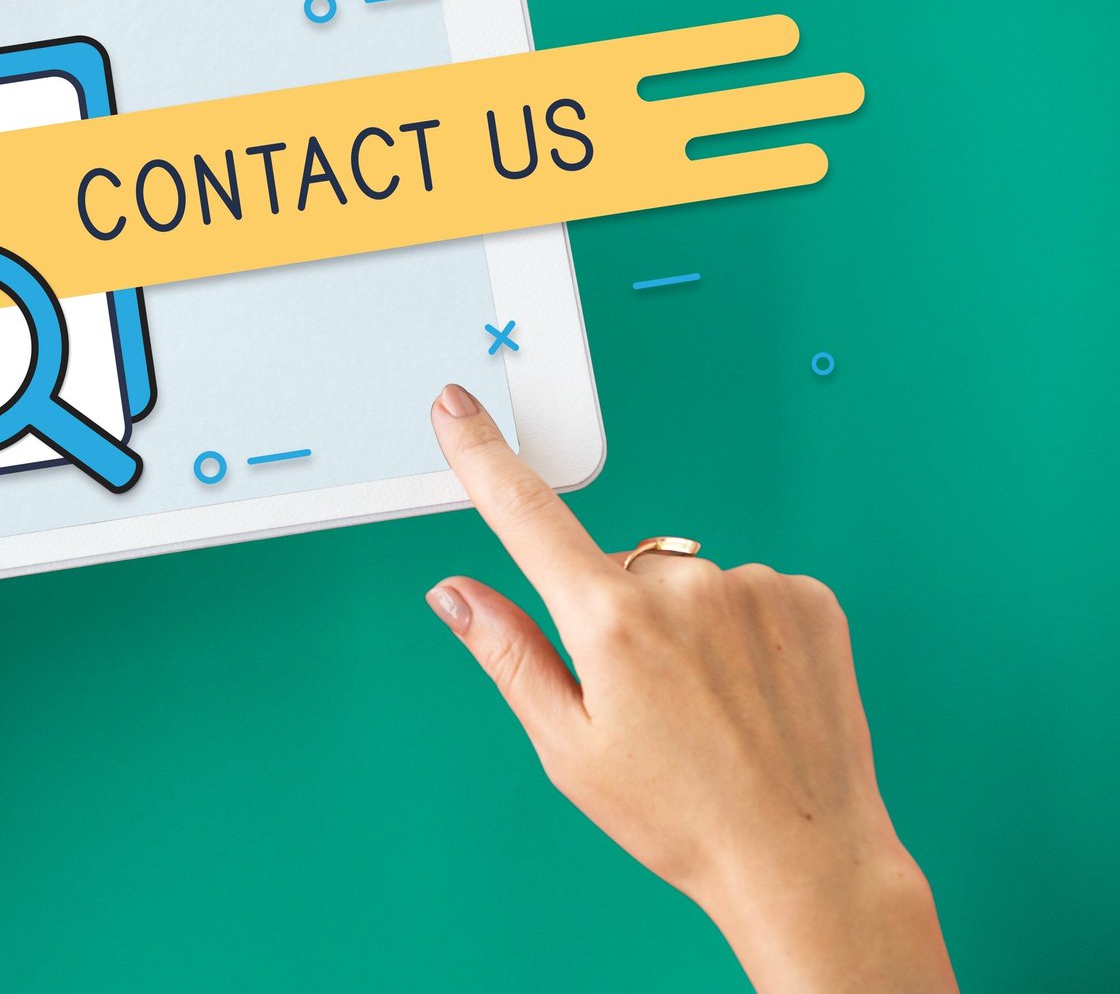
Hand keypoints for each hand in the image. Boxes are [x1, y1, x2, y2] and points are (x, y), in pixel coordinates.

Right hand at [423, 384, 956, 993]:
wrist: (804, 859)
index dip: (483, 455)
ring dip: (685, 626)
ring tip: (710, 707)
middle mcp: (682, 586)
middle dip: (614, 615)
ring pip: (684, 582)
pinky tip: (752, 693)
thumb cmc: (679, 816)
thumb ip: (508, 653)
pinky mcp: (808, 597)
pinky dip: (742, 631)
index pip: (526, 515)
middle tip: (647, 701)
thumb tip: (455, 593)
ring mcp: (753, 587)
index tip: (456, 405)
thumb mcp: (567, 747)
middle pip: (615, 568)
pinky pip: (747, 592)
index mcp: (610, 623)